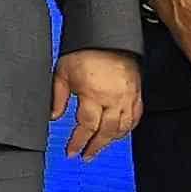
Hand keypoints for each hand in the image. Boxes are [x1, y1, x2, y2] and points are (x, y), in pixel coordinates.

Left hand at [48, 47, 139, 161]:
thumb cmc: (84, 51)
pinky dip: (127, 129)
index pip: (87, 127)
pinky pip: (136, 117)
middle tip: (86, 156)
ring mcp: (128, 96)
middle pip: (106, 132)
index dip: (78, 142)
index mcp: (93, 94)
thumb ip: (58, 97)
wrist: (107, 36)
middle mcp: (114, 98)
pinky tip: (119, 134)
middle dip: (95, 147)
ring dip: (111, 141)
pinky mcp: (137, 92)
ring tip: (100, 147)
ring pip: (123, 128)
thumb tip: (53, 117)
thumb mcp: (62, 72)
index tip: (71, 152)